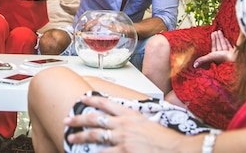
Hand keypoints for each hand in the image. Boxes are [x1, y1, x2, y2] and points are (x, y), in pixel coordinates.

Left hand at [64, 94, 189, 151]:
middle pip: (95, 118)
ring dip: (80, 137)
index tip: (82, 98)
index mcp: (131, 114)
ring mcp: (123, 138)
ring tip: (71, 139)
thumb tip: (129, 122)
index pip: (107, 102)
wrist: (178, 148)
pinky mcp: (124, 151)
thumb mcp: (150, 123)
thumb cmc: (167, 139)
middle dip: (78, 118)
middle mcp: (124, 124)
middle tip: (67, 120)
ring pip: (95, 135)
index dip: (92, 99)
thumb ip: (137, 121)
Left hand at [193, 30, 235, 67]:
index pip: (214, 47)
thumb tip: (194, 65)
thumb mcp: (211, 58)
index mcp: (216, 57)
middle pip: (218, 45)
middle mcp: (222, 56)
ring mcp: (228, 55)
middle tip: (215, 32)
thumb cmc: (223, 59)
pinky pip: (229, 46)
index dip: (213, 41)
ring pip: (223, 45)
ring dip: (221, 38)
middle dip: (217, 39)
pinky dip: (227, 42)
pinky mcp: (234, 53)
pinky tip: (225, 38)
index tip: (212, 34)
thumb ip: (202, 60)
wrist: (236, 59)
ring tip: (219, 31)